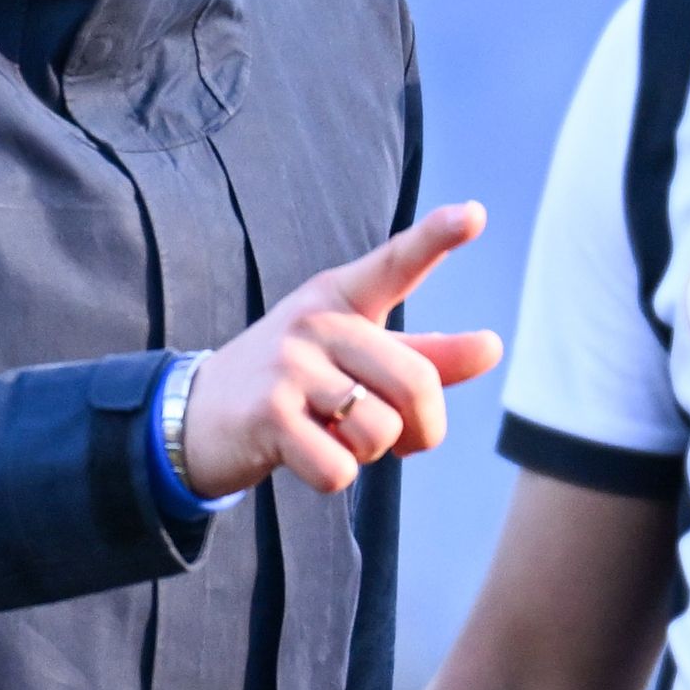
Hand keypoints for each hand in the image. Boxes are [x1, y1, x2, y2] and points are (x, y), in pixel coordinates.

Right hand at [183, 203, 501, 497]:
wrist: (197, 414)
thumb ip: (424, 356)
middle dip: (422, 430)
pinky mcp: (268, 416)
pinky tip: (304, 454)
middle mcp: (317, 323)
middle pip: (416, 385)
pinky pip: (340, 468)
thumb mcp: (357, 358)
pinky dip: (333, 475)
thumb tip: (491, 348)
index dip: (437, 238)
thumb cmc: (296, 384)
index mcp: (342, 299)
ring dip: (369, 453)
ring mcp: (289, 367)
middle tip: (401, 439)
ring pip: (381, 431)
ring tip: (333, 434)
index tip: (475, 214)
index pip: (396, 264)